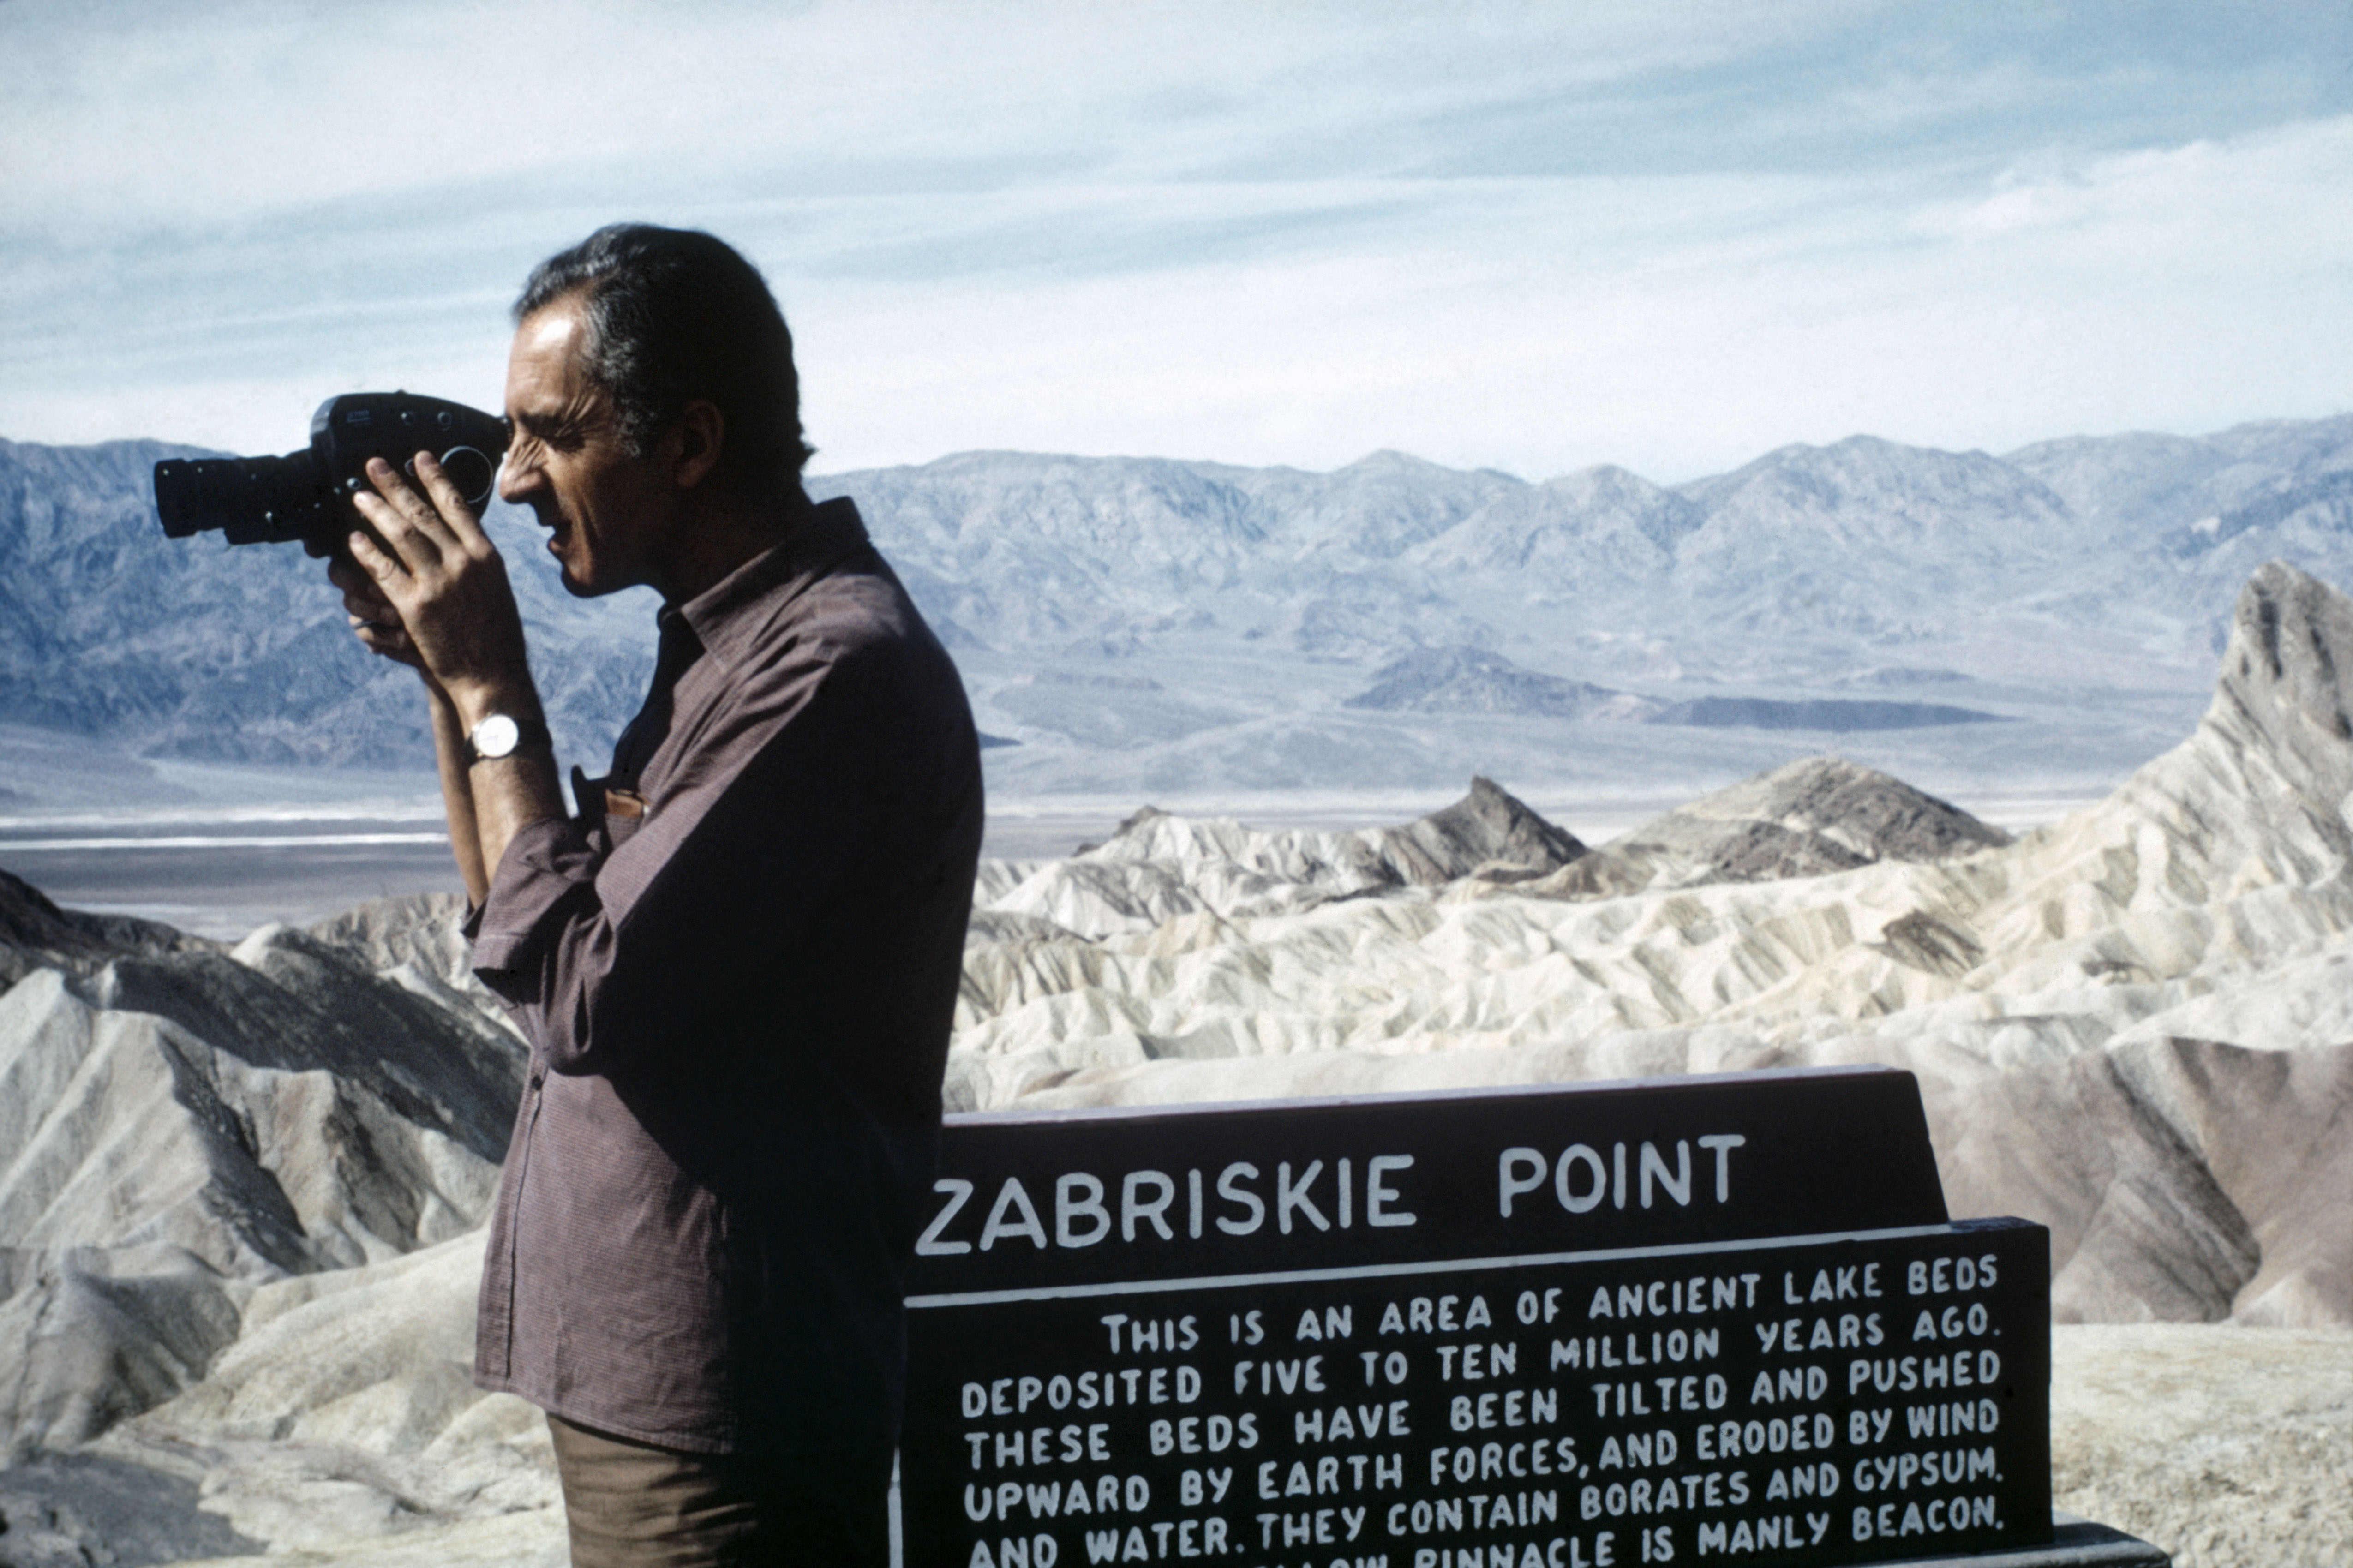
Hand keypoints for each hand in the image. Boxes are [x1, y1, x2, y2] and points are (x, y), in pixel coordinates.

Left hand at [347, 453, 536, 721]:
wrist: (493, 676)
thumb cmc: (496, 636)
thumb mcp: (496, 589)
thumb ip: (476, 561)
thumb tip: (458, 535)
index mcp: (487, 557)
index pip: (458, 506)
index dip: (436, 479)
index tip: (419, 458)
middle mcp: (464, 563)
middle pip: (424, 514)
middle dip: (396, 485)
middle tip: (374, 466)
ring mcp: (439, 584)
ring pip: (402, 536)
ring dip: (377, 511)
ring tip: (359, 496)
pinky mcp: (415, 607)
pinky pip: (385, 571)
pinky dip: (367, 553)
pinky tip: (354, 540)